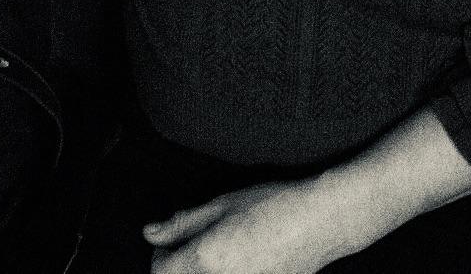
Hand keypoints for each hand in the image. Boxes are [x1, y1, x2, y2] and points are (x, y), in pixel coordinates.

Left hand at [145, 174, 381, 273]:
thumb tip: (150, 233)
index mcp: (206, 259)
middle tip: (195, 245)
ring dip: (201, 272)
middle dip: (179, 267)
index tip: (174, 240)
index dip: (161, 253)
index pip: (160, 271)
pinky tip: (240, 261)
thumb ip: (182, 223)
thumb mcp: (222, 205)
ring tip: (221, 252)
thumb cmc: (273, 206)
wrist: (319, 223)